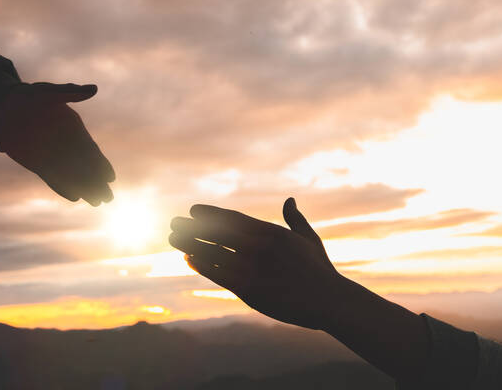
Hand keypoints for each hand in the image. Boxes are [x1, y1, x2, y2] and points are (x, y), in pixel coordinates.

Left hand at [0, 82, 114, 205]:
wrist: (1, 105)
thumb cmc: (27, 96)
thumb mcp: (48, 92)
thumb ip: (70, 93)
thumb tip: (94, 89)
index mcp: (72, 129)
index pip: (90, 150)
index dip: (101, 164)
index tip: (111, 177)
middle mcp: (64, 144)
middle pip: (85, 167)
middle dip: (97, 183)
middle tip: (109, 198)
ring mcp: (51, 155)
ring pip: (72, 175)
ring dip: (84, 189)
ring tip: (97, 203)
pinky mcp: (36, 163)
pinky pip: (53, 178)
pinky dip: (63, 187)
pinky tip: (75, 197)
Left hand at [170, 198, 430, 381]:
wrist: (329, 301)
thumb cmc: (320, 270)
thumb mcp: (308, 239)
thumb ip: (295, 219)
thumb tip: (289, 199)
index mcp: (271, 233)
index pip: (233, 219)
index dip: (211, 213)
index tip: (193, 210)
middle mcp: (258, 247)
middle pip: (217, 233)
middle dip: (193, 227)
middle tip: (173, 223)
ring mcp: (253, 268)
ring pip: (213, 252)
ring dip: (190, 243)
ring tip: (172, 237)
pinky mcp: (249, 289)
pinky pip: (219, 274)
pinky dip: (202, 265)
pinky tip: (188, 258)